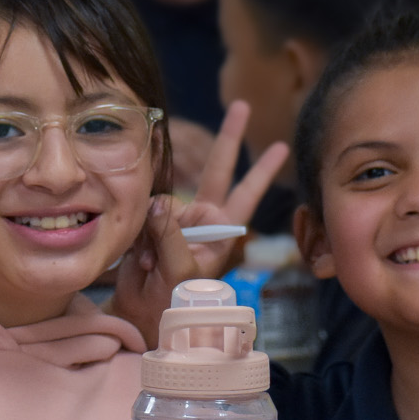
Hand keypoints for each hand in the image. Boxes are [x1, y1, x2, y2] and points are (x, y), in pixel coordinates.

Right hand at [110, 100, 289, 344]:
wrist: (142, 314)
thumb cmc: (173, 301)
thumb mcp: (180, 270)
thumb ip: (171, 234)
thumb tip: (158, 200)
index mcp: (221, 231)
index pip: (246, 194)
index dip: (261, 171)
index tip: (280, 146)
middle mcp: (203, 218)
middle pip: (218, 170)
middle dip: (229, 138)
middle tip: (242, 105)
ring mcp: (175, 217)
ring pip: (167, 197)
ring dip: (155, 226)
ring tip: (151, 263)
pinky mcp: (149, 221)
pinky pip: (143, 209)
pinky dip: (139, 230)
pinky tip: (140, 259)